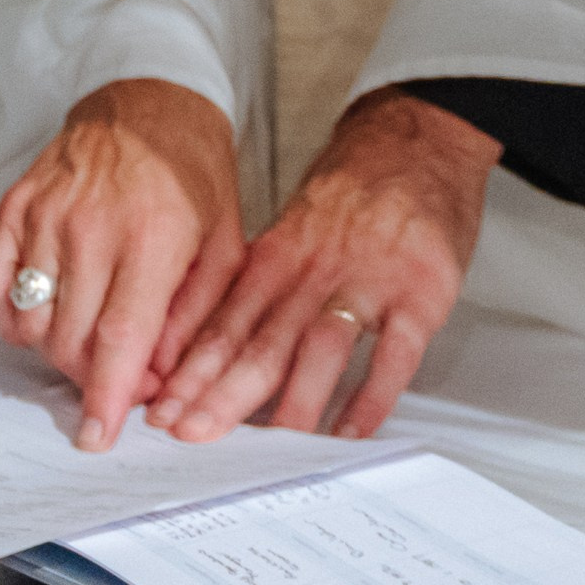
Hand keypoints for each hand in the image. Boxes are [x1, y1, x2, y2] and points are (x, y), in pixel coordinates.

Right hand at [0, 79, 245, 450]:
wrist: (150, 103)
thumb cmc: (193, 176)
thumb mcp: (223, 247)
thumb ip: (196, 319)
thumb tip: (162, 383)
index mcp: (151, 236)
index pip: (120, 337)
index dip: (108, 395)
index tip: (97, 437)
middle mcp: (91, 227)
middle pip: (71, 339)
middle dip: (93, 378)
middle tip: (125, 375)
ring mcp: (45, 215)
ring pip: (31, 321)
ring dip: (56, 351)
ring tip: (91, 339)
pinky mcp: (15, 207)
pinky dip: (12, 319)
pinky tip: (44, 319)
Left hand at [144, 90, 501, 445]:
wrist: (417, 138)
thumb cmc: (353, 193)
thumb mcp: (292, 229)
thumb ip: (258, 288)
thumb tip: (207, 347)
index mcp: (278, 257)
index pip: (225, 322)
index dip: (191, 371)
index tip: (162, 410)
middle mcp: (316, 270)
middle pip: (262, 340)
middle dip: (222, 393)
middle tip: (191, 434)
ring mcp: (370, 280)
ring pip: (320, 346)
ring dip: (293, 401)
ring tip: (271, 445)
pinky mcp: (421, 292)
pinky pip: (395, 353)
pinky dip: (373, 395)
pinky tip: (354, 430)